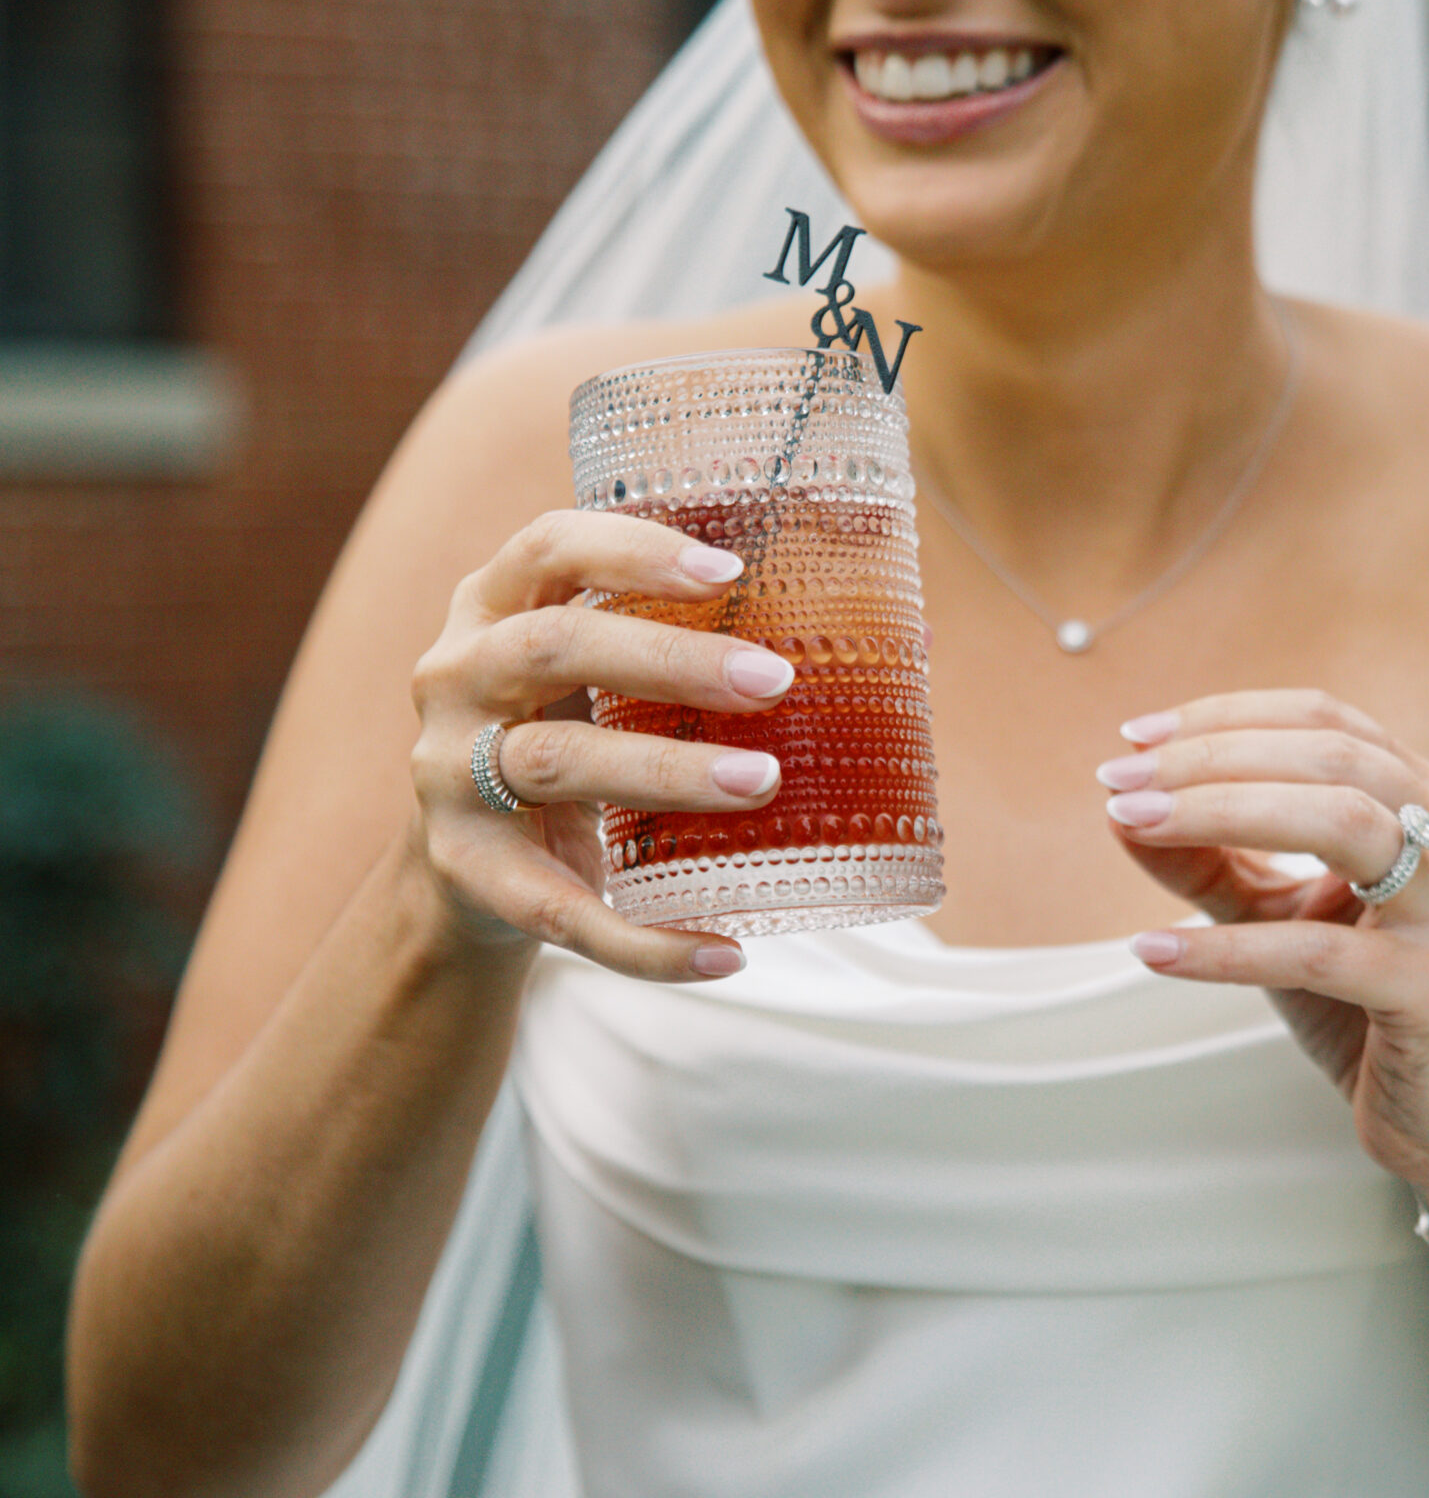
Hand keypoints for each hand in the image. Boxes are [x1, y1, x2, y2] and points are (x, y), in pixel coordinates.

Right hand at [408, 509, 793, 979]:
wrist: (467, 872)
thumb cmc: (571, 734)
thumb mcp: (604, 677)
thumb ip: (706, 644)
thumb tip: (910, 637)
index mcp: (495, 605)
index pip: (549, 545)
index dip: (633, 550)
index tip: (728, 574)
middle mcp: (456, 676)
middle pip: (556, 647)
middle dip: (670, 660)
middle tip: (773, 683)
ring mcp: (449, 775)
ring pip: (555, 762)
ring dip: (667, 772)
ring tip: (763, 784)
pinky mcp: (467, 871)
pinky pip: (561, 912)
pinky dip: (644, 943)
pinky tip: (725, 951)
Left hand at [1097, 690, 1428, 1231]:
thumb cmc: (1369, 1011)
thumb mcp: (1281, 921)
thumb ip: (1212, 864)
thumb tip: (1119, 812)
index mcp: (1428, 803)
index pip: (1325, 721)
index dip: (1227, 718)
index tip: (1136, 738)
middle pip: (1331, 757)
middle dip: (1211, 759)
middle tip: (1120, 782)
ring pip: (1342, 822)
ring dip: (1221, 813)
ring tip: (1132, 826)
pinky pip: (1318, 952)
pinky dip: (1227, 947)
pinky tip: (1156, 949)